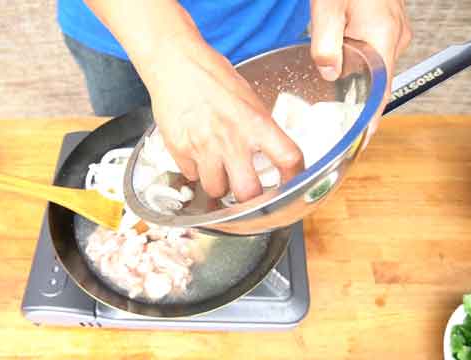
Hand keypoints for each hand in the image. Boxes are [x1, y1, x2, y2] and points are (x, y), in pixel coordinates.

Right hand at [142, 39, 303, 201]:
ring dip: (219, 185)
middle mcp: (231, 139)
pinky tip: (197, 155)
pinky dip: (196, 171)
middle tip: (249, 190)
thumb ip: (258, 127)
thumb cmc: (211, 76)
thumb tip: (268, 151)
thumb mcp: (247, 98)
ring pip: (216, 190)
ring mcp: (203, 148)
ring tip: (219, 170)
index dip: (295, 177)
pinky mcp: (179, 151)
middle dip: (250, 197)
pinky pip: (191, 175)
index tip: (293, 182)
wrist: (175, 64)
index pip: (288, 158)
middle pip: (248, 193)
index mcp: (255, 122)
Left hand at [310, 0, 412, 134]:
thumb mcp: (327, 8)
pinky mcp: (388, 21)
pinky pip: (375, 48)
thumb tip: (329, 73)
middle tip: (335, 116)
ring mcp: (394, 28)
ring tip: (334, 87)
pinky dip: (359, 57)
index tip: (362, 139)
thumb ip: (326, 43)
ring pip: (375, 63)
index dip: (372, 119)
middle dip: (357, 96)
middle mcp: (395, 35)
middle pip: (378, 80)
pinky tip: (341, 56)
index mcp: (383, 37)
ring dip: (356, 74)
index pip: (382, 92)